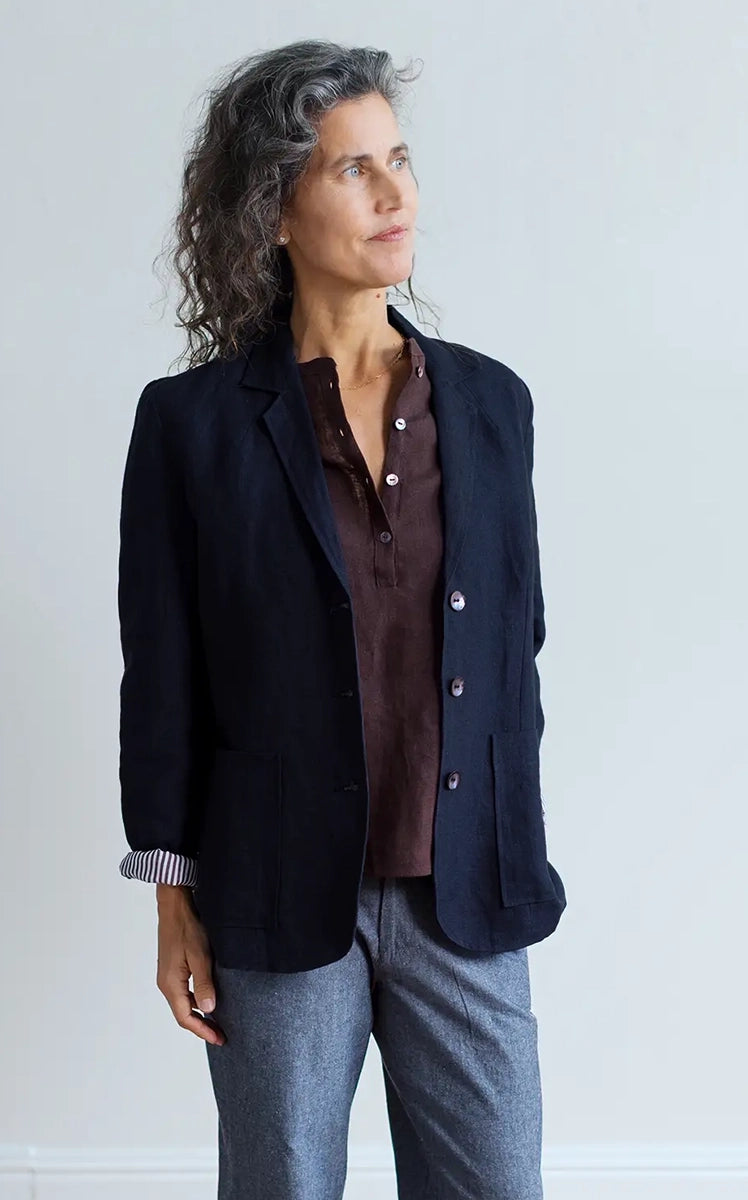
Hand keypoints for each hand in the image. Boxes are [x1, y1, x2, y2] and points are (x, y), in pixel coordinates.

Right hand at [155, 885, 225, 1044]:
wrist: (175, 907)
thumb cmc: (187, 928)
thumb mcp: (200, 957)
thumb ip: (203, 984)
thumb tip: (208, 1010)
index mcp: (170, 984)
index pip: (185, 1017)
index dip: (202, 1030)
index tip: (219, 1038)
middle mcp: (166, 983)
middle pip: (183, 1013)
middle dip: (201, 1026)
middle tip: (220, 1034)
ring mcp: (168, 976)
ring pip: (182, 1003)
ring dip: (198, 1014)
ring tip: (217, 1021)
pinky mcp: (172, 969)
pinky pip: (183, 992)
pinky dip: (194, 1001)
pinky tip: (207, 1000)